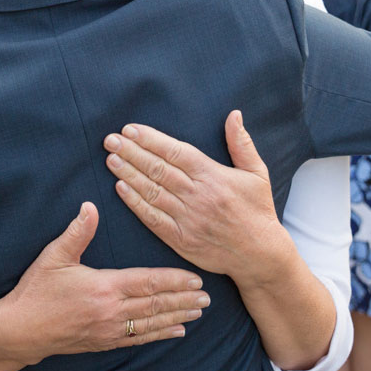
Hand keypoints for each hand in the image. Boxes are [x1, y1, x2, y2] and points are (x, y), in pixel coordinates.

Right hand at [0, 202, 208, 364]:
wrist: (20, 329)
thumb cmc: (36, 291)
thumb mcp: (54, 256)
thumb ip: (77, 232)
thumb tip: (90, 206)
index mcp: (104, 287)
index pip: (148, 282)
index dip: (174, 280)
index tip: (195, 278)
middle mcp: (111, 311)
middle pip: (156, 304)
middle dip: (183, 300)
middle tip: (208, 296)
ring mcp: (109, 330)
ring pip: (151, 323)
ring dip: (177, 317)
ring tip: (199, 312)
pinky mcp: (103, 342)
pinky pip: (138, 339)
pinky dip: (159, 335)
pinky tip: (176, 332)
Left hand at [104, 111, 289, 284]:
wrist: (260, 255)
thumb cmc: (258, 211)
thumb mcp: (257, 173)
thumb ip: (241, 143)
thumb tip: (234, 114)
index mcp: (213, 176)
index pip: (175, 152)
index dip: (150, 140)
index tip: (130, 129)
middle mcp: (198, 196)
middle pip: (158, 169)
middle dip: (131, 152)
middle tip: (110, 140)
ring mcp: (188, 219)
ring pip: (152, 192)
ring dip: (128, 174)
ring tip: (111, 159)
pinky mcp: (181, 240)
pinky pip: (153, 219)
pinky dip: (135, 203)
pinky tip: (120, 189)